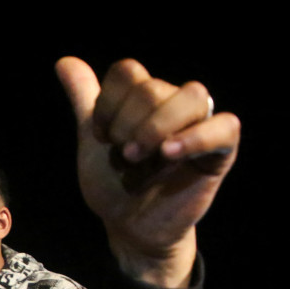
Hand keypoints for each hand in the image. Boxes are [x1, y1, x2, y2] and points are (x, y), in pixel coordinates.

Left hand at [55, 57, 239, 288]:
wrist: (130, 227)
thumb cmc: (115, 184)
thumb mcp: (92, 141)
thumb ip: (84, 99)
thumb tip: (64, 61)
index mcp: (144, 96)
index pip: (128, 72)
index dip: (107, 104)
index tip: (101, 138)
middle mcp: (174, 103)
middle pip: (154, 87)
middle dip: (128, 126)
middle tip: (123, 156)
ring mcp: (199, 124)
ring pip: (191, 96)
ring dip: (157, 128)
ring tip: (139, 159)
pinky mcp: (220, 151)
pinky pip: (225, 127)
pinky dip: (197, 137)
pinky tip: (170, 153)